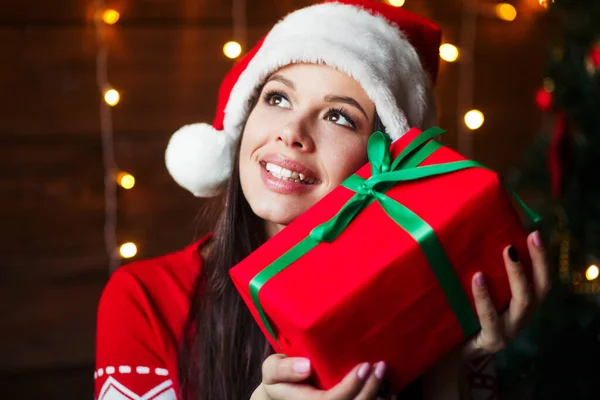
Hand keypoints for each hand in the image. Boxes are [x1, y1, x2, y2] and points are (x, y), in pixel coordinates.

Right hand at [251, 354, 386, 399]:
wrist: (280, 396)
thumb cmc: (278, 379)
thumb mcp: (271, 370)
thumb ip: (284, 369)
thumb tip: (306, 366)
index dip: (351, 386)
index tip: (364, 365)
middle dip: (370, 390)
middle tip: (380, 366)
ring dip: (379, 398)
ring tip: (387, 378)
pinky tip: (390, 393)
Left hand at [461, 230, 550, 358]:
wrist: (445, 352)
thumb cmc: (462, 317)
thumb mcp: (476, 295)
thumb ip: (484, 273)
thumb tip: (479, 236)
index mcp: (522, 306)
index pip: (541, 281)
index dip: (541, 259)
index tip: (534, 233)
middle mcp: (521, 319)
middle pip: (538, 290)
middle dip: (536, 262)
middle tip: (523, 237)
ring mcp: (508, 332)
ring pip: (522, 303)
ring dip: (517, 274)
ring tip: (507, 251)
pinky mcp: (491, 341)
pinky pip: (490, 318)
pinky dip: (485, 296)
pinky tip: (478, 277)